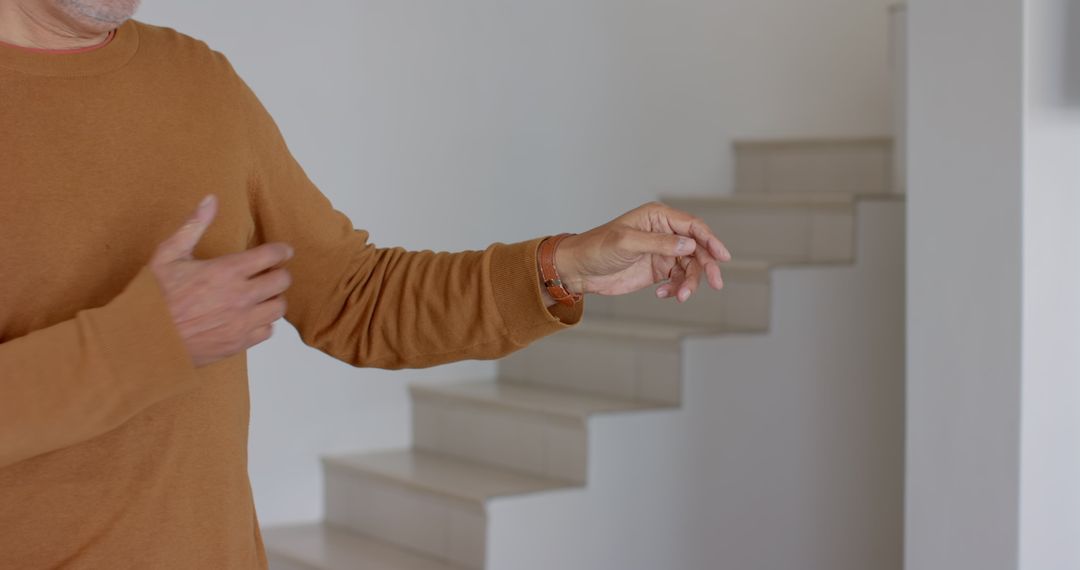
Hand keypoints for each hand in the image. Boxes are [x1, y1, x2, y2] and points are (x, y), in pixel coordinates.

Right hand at [148, 195, 294, 367]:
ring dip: (273, 299)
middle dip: (278, 274)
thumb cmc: (154, 295)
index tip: (283, 252)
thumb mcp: (169, 254)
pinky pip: (268, 331)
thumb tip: (211, 199)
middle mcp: (240, 296)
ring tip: (260, 296)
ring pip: (278, 307)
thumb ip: (194, 225)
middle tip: (269, 273)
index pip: (271, 256)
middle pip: (282, 281)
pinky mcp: (238, 343)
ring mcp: (241, 322)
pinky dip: (263, 323)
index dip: (282, 251)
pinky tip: (249, 317)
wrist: (143, 338)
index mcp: (226, 271)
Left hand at [553, 202, 730, 302]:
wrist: (578, 270)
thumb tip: (690, 245)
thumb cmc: (597, 248)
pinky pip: (678, 280)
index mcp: (658, 217)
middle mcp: (664, 233)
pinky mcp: (658, 270)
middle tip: (715, 283)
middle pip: (697, 249)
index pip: (693, 226)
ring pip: (690, 267)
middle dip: (706, 266)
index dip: (711, 240)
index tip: (722, 256)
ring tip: (680, 296)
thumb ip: (660, 244)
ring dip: (689, 282)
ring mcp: (662, 252)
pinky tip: (663, 294)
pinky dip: (676, 289)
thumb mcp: (627, 243)